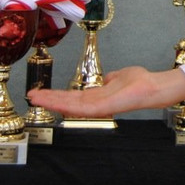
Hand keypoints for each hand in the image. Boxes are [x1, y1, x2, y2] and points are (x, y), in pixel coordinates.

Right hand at [27, 66, 184, 117]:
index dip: (57, 95)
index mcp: (98, 95)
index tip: (42, 91)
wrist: (153, 87)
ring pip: (71, 106)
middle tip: (31, 96)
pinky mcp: (104, 106)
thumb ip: (110, 80)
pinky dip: (68, 105)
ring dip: (53, 101)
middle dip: (49, 99)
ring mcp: (99, 106)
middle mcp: (96, 103)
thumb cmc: (140, 82)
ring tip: (36, 97)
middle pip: (68, 102)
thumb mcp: (120, 77)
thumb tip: (106, 79)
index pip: (73, 97)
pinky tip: (55, 103)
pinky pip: (83, 108)